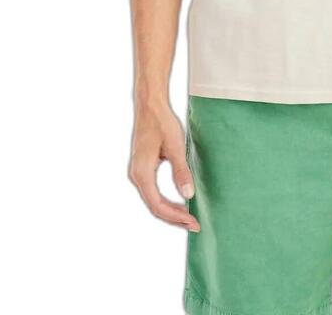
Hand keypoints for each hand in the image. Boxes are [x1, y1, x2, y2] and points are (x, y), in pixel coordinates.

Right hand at [128, 101, 200, 231]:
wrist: (150, 105)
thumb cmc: (162, 123)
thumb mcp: (175, 146)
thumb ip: (181, 172)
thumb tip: (188, 196)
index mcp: (142, 173)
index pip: (158, 205)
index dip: (176, 217)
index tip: (193, 222)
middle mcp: (136, 176)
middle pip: (155, 207)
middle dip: (175, 218)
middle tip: (194, 225)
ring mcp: (138, 173)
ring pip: (153, 200)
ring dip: (170, 211)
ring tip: (188, 218)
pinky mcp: (142, 168)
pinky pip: (153, 192)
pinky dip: (166, 201)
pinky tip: (178, 203)